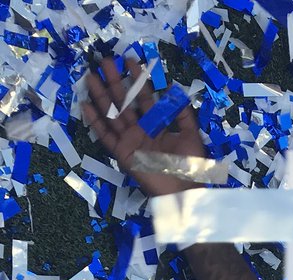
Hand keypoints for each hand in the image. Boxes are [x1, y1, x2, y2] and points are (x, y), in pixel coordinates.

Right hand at [82, 57, 206, 197]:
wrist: (183, 191)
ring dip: (101, 96)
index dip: (138, 79)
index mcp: (157, 125)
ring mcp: (130, 141)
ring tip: (90, 76)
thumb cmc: (190, 166)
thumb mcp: (191, 135)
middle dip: (115, 81)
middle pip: (125, 102)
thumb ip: (183, 113)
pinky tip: (86, 105)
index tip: (130, 61)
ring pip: (112, 114)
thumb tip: (174, 88)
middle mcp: (141, 130)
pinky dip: (96, 123)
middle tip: (105, 61)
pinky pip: (106, 136)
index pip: (145, 98)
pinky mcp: (122, 154)